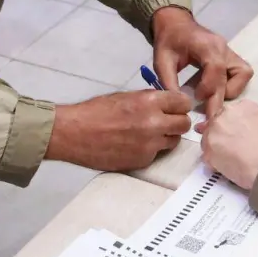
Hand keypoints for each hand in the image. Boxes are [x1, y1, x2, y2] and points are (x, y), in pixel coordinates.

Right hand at [47, 90, 192, 171]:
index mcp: (149, 102)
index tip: (176, 107)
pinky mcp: (142, 160)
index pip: (182, 103)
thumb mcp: (125, 96)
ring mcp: (149, 144)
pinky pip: (157, 154)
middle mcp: (154, 123)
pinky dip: (150, 150)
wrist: (73, 134)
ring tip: (148, 134)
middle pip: (184, 124)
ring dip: (166, 137)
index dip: (180, 105)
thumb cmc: (94, 111)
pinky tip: (134, 145)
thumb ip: (148, 99)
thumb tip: (165, 103)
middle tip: (167, 122)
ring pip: (173, 141)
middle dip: (177, 122)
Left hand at [151, 6, 253, 118]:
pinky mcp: (231, 58)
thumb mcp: (162, 60)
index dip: (208, 86)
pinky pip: (242, 73)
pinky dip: (234, 86)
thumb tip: (179, 104)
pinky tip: (217, 92)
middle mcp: (223, 48)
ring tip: (212, 101)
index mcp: (207, 45)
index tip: (196, 98)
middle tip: (206, 121)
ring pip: (243, 75)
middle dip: (218, 101)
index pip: (216, 67)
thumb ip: (169, 81)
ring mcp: (230, 52)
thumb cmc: (169, 40)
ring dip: (230, 91)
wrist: (176, 23)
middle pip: (230, 77)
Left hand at [200, 100, 257, 189]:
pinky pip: (206, 155)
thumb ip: (244, 122)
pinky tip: (228, 166)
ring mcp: (214, 131)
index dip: (229, 126)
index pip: (227, 113)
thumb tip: (232, 130)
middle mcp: (225, 114)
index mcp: (242, 106)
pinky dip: (214, 162)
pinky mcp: (207, 149)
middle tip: (233, 148)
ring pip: (208, 139)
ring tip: (231, 159)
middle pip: (214, 124)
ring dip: (215, 148)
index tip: (235, 135)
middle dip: (220, 135)